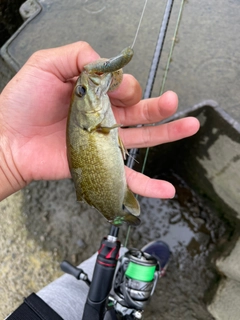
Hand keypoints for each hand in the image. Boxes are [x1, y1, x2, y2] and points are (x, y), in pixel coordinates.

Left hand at [0, 41, 198, 199]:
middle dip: (160, 106)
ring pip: (142, 139)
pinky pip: (128, 178)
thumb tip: (108, 64)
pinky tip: (166, 188)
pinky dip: (149, 185)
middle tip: (172, 101)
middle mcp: (103, 118)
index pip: (123, 88)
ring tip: (189, 126)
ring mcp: (104, 142)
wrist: (8, 140)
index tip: (117, 87)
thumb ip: (79, 56)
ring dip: (168, 134)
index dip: (127, 86)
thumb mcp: (46, 65)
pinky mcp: (100, 165)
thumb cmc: (22, 104)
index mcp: (94, 96)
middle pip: (140, 112)